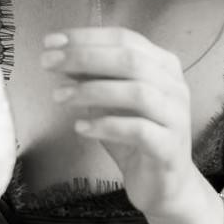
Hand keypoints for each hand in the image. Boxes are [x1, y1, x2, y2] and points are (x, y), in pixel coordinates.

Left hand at [40, 27, 210, 220]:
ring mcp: (176, 116)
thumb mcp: (109, 103)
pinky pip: (139, 130)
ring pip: (137, 92)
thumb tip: (59, 56)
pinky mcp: (170, 147)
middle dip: (84, 57)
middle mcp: (175, 86)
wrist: (164, 185)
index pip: (125, 39)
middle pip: (130, 60)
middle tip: (48, 62)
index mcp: (163, 65)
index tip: (50, 41)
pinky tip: (80, 127)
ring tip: (59, 97)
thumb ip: (92, 78)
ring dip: (92, 91)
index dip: (87, 38)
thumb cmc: (135, 138)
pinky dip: (106, 126)